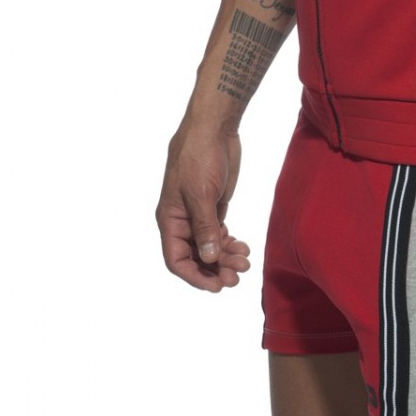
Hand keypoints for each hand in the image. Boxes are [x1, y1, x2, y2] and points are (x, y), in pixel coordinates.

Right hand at [156, 126, 250, 291]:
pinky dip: (230, 243)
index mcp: (170, 219)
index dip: (195, 276)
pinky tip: (243, 248)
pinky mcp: (214, 206)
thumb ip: (205, 227)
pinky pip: (220, 233)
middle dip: (216, 270)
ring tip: (245, 263)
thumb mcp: (201, 193)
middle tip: (237, 277)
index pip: (176, 260)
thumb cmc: (199, 156)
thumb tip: (210, 258)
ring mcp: (199, 214)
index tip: (216, 286)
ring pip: (210, 247)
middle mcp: (182, 221)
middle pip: (196, 257)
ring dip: (226, 258)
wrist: (214, 128)